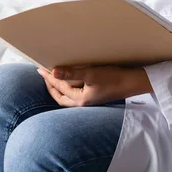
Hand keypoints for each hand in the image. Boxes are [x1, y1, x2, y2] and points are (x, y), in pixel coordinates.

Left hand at [37, 65, 151, 107]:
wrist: (131, 83)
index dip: (49, 77)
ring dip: (59, 88)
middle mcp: (83, 103)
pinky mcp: (93, 96)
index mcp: (80, 99)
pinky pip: (75, 94)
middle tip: (43, 75)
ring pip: (67, 97)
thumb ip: (71, 72)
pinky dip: (68, 88)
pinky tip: (70, 80)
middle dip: (51, 87)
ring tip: (53, 77)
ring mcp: (88, 100)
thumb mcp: (90, 73)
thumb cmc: (112, 78)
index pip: (59, 87)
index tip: (40, 69)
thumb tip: (53, 72)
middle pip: (60, 97)